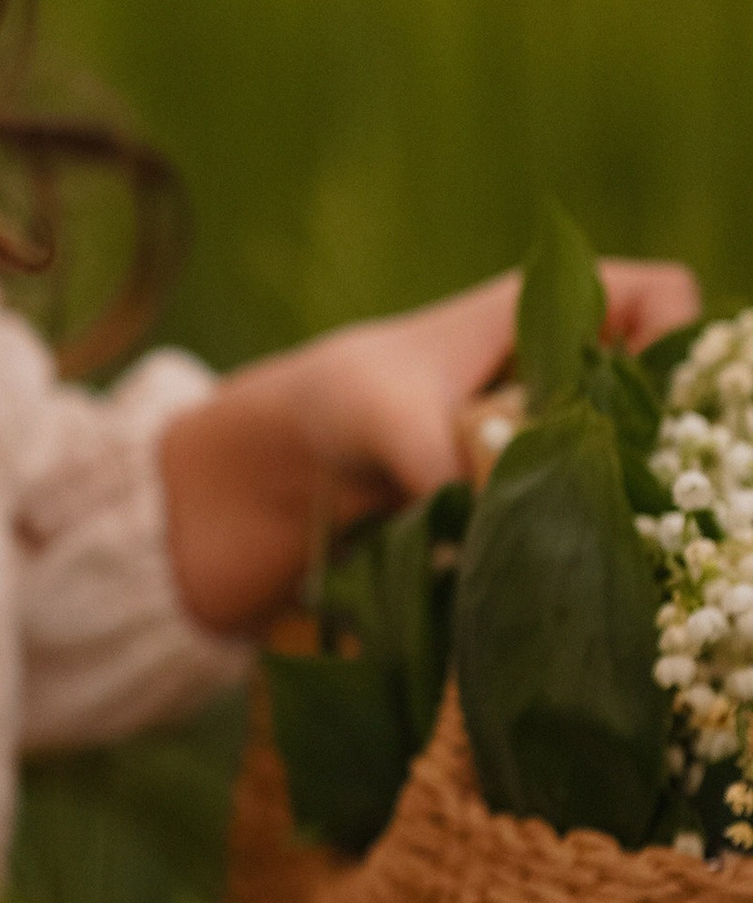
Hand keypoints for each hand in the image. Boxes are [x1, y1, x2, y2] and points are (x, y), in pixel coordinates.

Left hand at [160, 256, 700, 636]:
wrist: (228, 499)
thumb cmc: (307, 410)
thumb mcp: (375, 412)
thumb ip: (445, 454)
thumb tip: (512, 518)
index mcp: (531, 324)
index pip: (655, 297)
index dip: (676, 337)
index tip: (656, 402)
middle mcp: (551, 393)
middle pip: (658, 404)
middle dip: (667, 453)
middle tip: (650, 506)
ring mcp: (535, 467)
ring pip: (624, 486)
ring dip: (620, 524)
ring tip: (608, 563)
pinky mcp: (512, 540)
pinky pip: (574, 555)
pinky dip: (571, 578)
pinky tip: (558, 605)